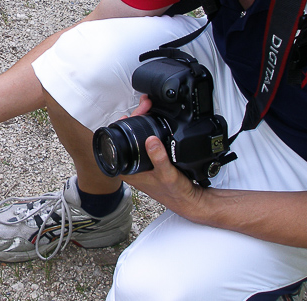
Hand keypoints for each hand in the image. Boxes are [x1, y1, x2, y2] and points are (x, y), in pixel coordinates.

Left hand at [119, 95, 204, 216]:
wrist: (189, 200)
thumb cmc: (176, 193)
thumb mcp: (167, 174)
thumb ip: (159, 158)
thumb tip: (151, 140)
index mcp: (127, 171)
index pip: (117, 144)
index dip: (121, 128)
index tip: (129, 116)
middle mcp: (131, 167)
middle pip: (126, 138)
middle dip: (134, 119)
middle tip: (145, 107)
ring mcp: (140, 164)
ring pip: (135, 139)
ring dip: (141, 123)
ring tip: (148, 109)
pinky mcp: (151, 161)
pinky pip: (146, 141)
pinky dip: (149, 130)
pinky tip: (153, 123)